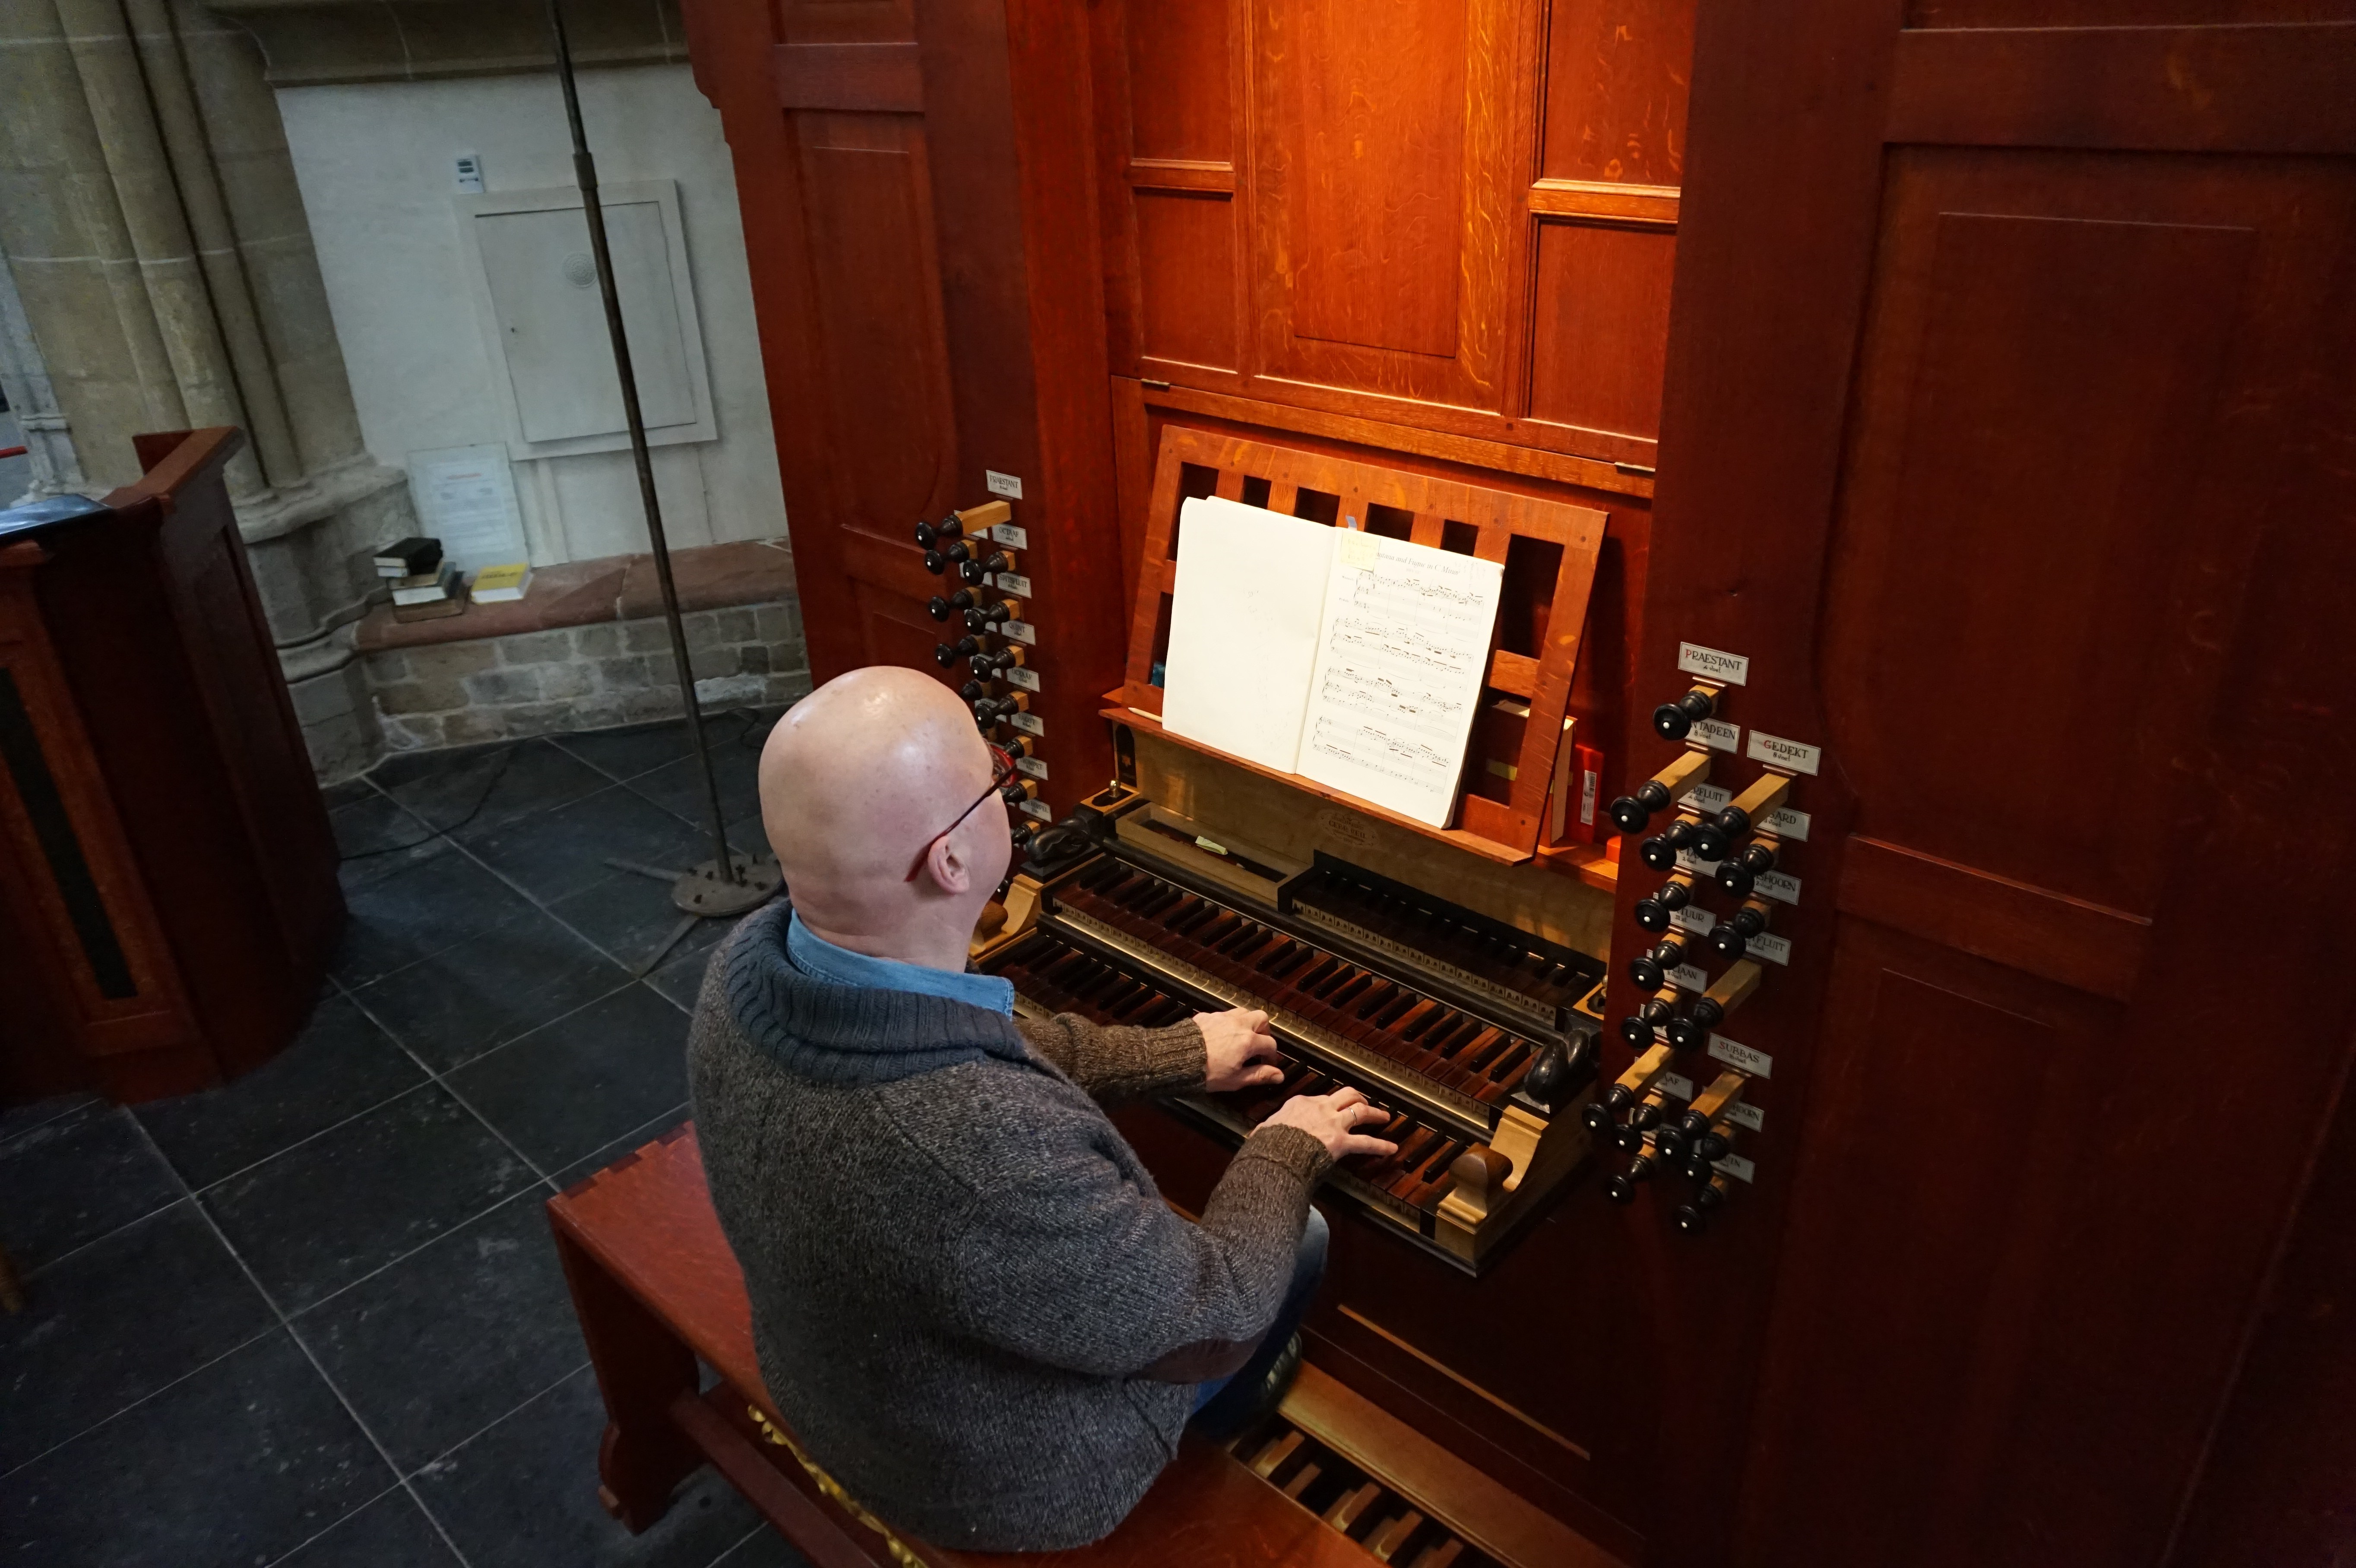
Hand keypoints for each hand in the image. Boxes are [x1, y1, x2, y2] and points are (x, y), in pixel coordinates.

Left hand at [1197, 1008, 1281, 1092]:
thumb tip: (1279, 1076)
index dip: (1272, 1055)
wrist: (1177, 1059)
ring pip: (1243, 1012)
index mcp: (1248, 1040)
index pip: (1270, 1044)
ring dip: (1247, 1023)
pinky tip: (1221, 1036)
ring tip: (1241, 1038)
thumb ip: (1259, 1075)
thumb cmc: (1207, 1072)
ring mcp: (1222, 1017)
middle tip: (1257, 1045)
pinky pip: (1224, 1015)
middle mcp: (1238, 1024)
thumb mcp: (1235, 1080)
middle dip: (1263, 1031)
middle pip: (1261, 1018)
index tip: (1267, 1063)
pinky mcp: (1208, 1015)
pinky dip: (1228, 1023)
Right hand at [1263, 1085, 1396, 1162]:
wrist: (1277, 1153)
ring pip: (1360, 1111)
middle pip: (1346, 1095)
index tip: (1331, 1105)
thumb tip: (1257, 1134)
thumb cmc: (1269, 1144)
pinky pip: (1366, 1142)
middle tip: (1364, 1101)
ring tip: (1385, 1117)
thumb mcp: (1264, 1130)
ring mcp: (1333, 1123)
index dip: (1328, 1102)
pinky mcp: (1342, 1141)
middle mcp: (1320, 1108)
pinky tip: (1391, 1147)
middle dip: (1357, 1097)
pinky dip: (1381, 1145)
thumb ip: (1265, 1129)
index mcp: (1300, 1103)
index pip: (1319, 1098)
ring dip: (1375, 1113)